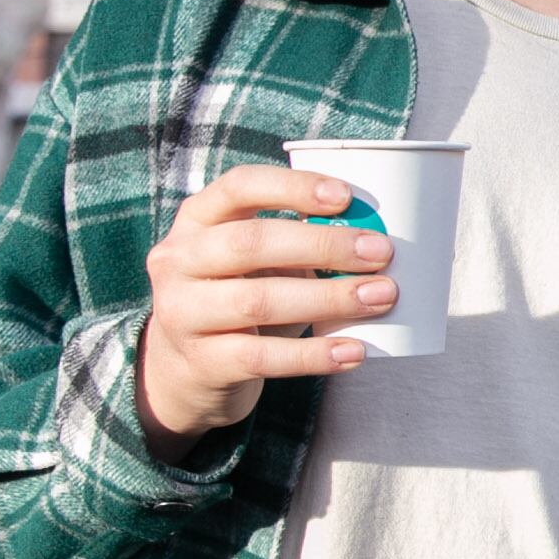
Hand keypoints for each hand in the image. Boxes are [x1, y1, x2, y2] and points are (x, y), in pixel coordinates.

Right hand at [135, 165, 394, 464]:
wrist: (185, 371)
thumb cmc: (237, 299)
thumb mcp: (253, 261)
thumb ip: (296, 242)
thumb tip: (372, 237)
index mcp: (196, 220)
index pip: (239, 187)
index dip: (292, 187)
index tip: (346, 197)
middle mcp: (178, 261)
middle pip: (251, 243)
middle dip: (323, 245)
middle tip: (381, 252)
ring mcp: (182, 313)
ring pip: (258, 301)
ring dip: (329, 298)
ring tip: (380, 297)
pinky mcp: (201, 362)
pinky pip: (262, 357)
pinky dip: (314, 355)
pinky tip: (354, 351)